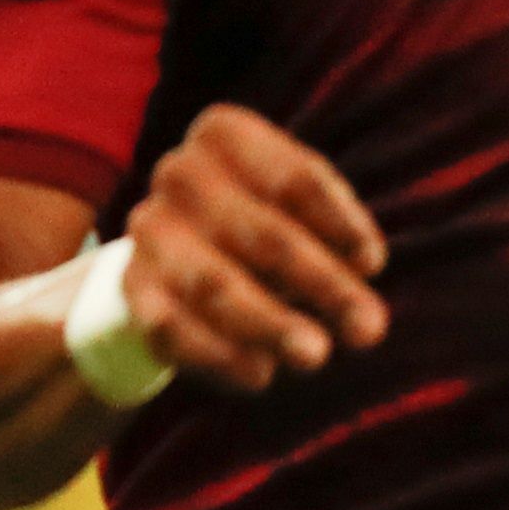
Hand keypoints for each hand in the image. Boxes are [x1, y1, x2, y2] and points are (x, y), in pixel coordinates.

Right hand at [122, 104, 391, 390]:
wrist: (182, 244)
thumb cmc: (268, 214)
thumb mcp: (305, 202)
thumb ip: (339, 228)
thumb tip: (364, 266)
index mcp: (225, 134)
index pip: (295, 178)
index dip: (340, 223)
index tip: (374, 264)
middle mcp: (179, 174)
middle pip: (264, 234)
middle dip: (322, 285)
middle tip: (370, 331)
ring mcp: (150, 230)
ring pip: (214, 284)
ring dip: (269, 324)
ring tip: (316, 355)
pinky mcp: (133, 287)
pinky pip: (173, 328)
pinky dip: (218, 355)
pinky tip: (259, 375)